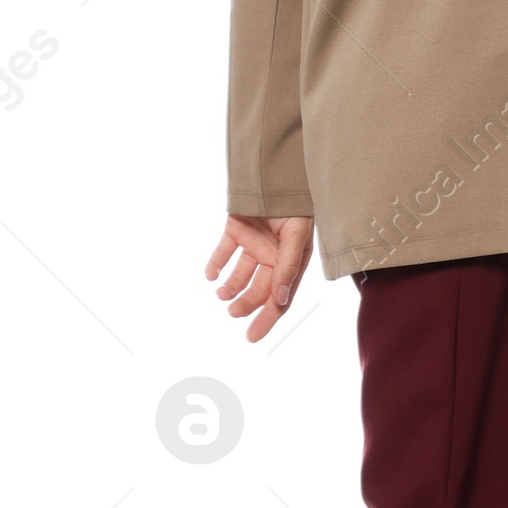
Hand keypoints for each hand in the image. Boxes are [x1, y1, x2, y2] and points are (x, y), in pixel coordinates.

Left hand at [206, 214, 313, 342]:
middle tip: (232, 312)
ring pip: (239, 274)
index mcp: (291, 262)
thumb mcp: (296, 237)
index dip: (267, 318)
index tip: (252, 336)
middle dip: (246, 303)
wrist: (277, 171)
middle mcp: (273, 256)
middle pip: (259, 290)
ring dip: (230, 287)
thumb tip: (279, 299)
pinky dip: (215, 264)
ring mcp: (254, 243)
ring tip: (221, 294)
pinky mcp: (236, 230)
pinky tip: (210, 275)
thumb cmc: (296, 204)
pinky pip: (223, 252)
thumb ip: (288, 268)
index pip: (280, 298)